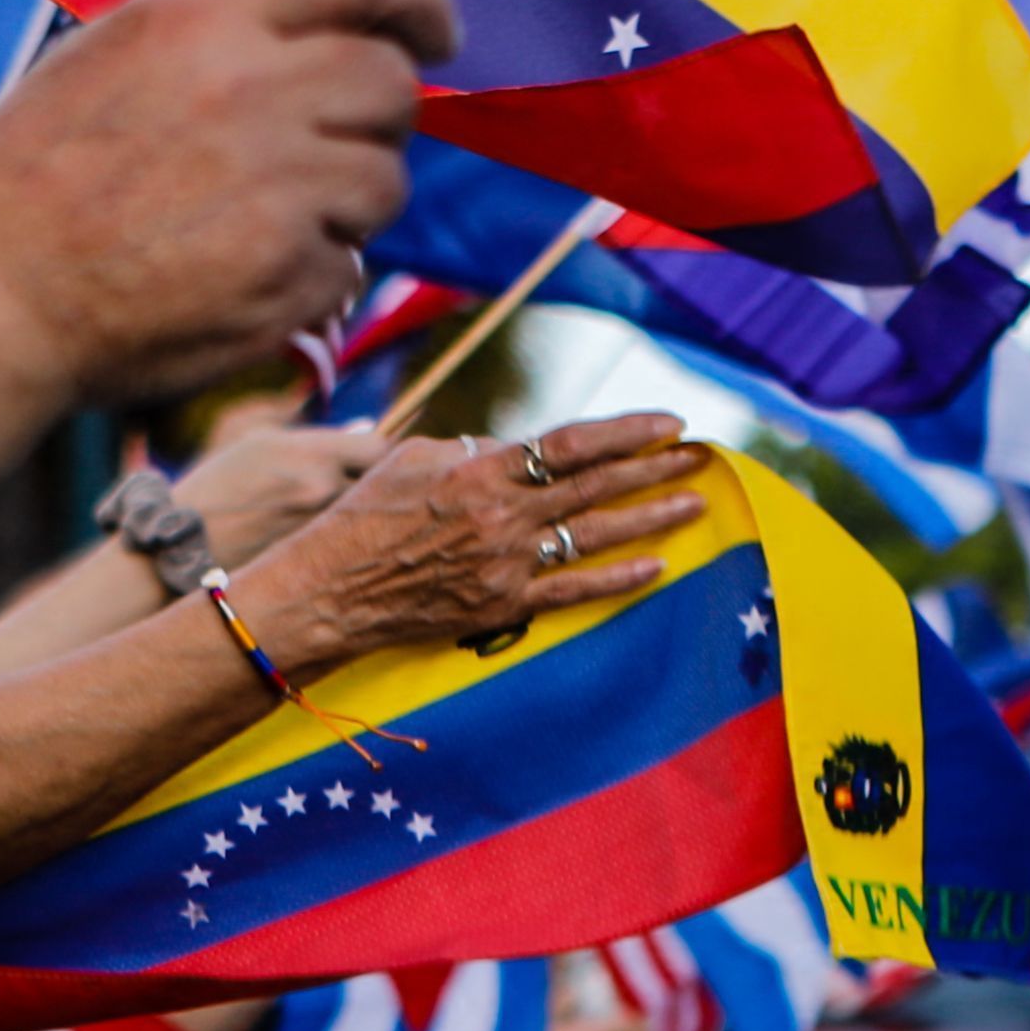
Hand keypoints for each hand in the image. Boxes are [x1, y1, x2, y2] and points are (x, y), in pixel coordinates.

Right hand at [0, 0, 444, 404]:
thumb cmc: (34, 175)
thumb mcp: (111, 53)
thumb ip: (222, 26)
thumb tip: (336, 25)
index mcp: (200, 18)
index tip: (437, 31)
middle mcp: (248, 90)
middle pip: (391, 82)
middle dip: (384, 113)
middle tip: (341, 141)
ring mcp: (275, 187)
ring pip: (384, 178)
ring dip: (347, 199)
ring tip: (262, 217)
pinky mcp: (286, 276)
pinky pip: (348, 263)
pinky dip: (310, 273)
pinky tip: (235, 275)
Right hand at [175, 408, 375, 570]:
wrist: (177, 542)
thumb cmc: (215, 484)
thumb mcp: (255, 438)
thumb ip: (312, 432)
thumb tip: (365, 428)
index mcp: (310, 452)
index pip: (380, 447)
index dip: (381, 452)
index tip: (373, 457)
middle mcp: (321, 489)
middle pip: (382, 487)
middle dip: (378, 486)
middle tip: (368, 488)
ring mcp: (320, 530)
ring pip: (366, 520)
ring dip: (363, 517)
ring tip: (346, 519)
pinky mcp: (313, 563)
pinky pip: (345, 548)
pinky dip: (342, 544)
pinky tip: (327, 544)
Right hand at [250, 415, 701, 664]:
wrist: (330, 590)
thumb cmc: (362, 516)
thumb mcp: (410, 459)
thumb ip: (470, 449)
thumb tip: (511, 450)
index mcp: (480, 471)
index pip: (570, 444)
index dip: (625, 432)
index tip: (667, 424)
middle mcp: (501, 516)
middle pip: (595, 487)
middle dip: (653, 469)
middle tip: (699, 458)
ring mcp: (504, 565)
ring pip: (594, 536)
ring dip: (650, 519)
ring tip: (692, 504)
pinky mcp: (500, 606)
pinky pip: (573, 592)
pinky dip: (617, 579)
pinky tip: (656, 568)